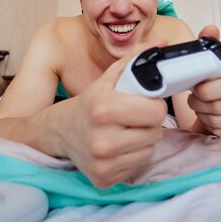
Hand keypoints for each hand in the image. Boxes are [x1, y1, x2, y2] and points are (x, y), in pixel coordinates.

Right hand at [55, 42, 167, 187]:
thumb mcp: (108, 78)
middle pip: (156, 132)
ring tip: (125, 130)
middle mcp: (102, 139)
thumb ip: (136, 58)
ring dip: (143, 140)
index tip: (143, 102)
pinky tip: (118, 146)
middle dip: (149, 123)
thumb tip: (163, 42)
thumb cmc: (88, 102)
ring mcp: (102, 162)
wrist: (57, 131)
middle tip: (134, 117)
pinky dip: (132, 155)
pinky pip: (137, 165)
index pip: (156, 111)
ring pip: (149, 150)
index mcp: (104, 109)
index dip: (153, 105)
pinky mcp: (104, 179)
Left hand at [187, 26, 220, 140]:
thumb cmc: (215, 83)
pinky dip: (212, 128)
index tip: (196, 88)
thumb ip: (209, 45)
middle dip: (201, 104)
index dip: (209, 89)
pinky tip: (210, 119)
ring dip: (204, 115)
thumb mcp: (211, 63)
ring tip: (201, 108)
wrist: (220, 106)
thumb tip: (210, 29)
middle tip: (193, 99)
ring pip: (219, 121)